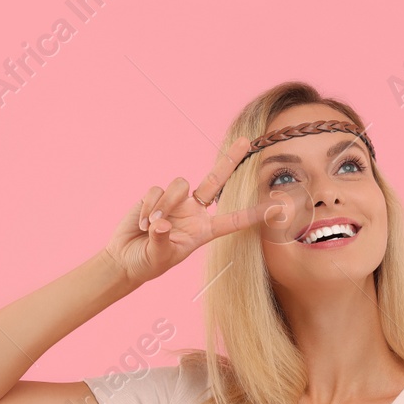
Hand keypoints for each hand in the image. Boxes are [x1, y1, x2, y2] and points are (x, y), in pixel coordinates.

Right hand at [103, 137, 271, 286]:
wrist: (126, 259)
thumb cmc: (149, 262)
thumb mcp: (160, 256)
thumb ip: (162, 239)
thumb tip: (161, 222)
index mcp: (205, 231)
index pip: (234, 220)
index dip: (255, 213)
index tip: (278, 207)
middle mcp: (195, 212)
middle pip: (216, 180)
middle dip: (230, 160)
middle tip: (246, 141)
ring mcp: (176, 202)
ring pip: (180, 184)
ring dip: (166, 203)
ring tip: (151, 225)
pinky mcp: (156, 195)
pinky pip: (156, 190)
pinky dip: (148, 206)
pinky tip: (142, 223)